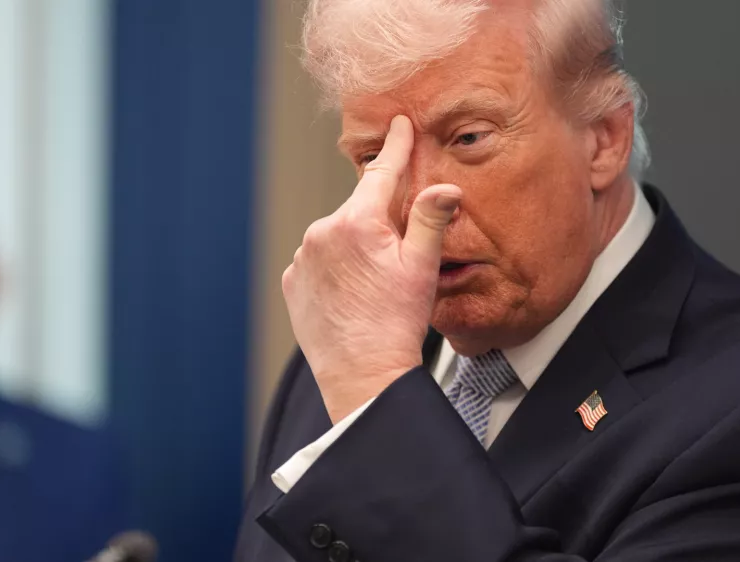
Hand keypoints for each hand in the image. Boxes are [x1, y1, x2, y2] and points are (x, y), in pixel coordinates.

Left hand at [282, 115, 461, 422]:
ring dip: (355, 245)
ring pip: (337, 236)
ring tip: (373, 284)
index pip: (381, 172)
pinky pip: (317, 261)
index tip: (399, 122)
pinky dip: (334, 267)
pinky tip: (352, 292)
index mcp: (357, 222)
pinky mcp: (292, 282)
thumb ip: (431, 220)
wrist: (362, 374)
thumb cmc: (396, 323)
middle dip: (379, 219)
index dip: (396, 146)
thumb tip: (446, 187)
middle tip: (398, 253)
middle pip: (359, 209)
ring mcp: (302, 258)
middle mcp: (321, 233)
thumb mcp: (422, 268)